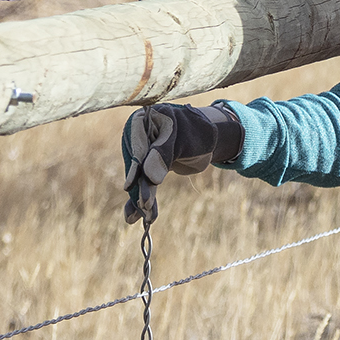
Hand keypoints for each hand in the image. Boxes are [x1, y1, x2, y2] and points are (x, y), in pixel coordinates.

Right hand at [120, 102, 234, 222]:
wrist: (208, 138)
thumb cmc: (197, 130)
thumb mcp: (183, 139)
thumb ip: (163, 154)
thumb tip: (148, 177)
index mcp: (142, 121)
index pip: (137, 146)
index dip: (136, 167)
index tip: (131, 186)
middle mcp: (137, 137)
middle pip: (136, 165)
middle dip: (139, 187)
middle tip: (144, 205)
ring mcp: (142, 154)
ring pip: (140, 178)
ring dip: (142, 199)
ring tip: (143, 218)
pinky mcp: (150, 169)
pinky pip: (146, 186)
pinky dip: (145, 200)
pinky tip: (140, 217)